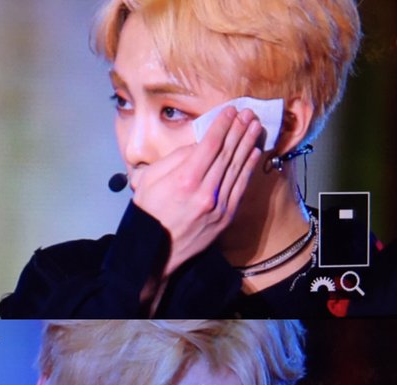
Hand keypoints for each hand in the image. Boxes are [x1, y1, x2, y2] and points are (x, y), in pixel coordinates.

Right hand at [132, 107, 261, 275]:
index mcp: (185, 180)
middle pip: (227, 153)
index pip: (210, 144)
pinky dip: (249, 169)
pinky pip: (240, 188)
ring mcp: (218, 206)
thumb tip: (198, 145)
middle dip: (239, 130)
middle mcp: (205, 192)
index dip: (222, 125)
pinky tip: (254, 154)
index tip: (231, 110)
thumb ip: (175, 159)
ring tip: (255, 127)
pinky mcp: (225, 218)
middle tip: (250, 113)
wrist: (156, 253)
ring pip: (237, 168)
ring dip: (248, 144)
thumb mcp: (150, 180)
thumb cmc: (149, 214)